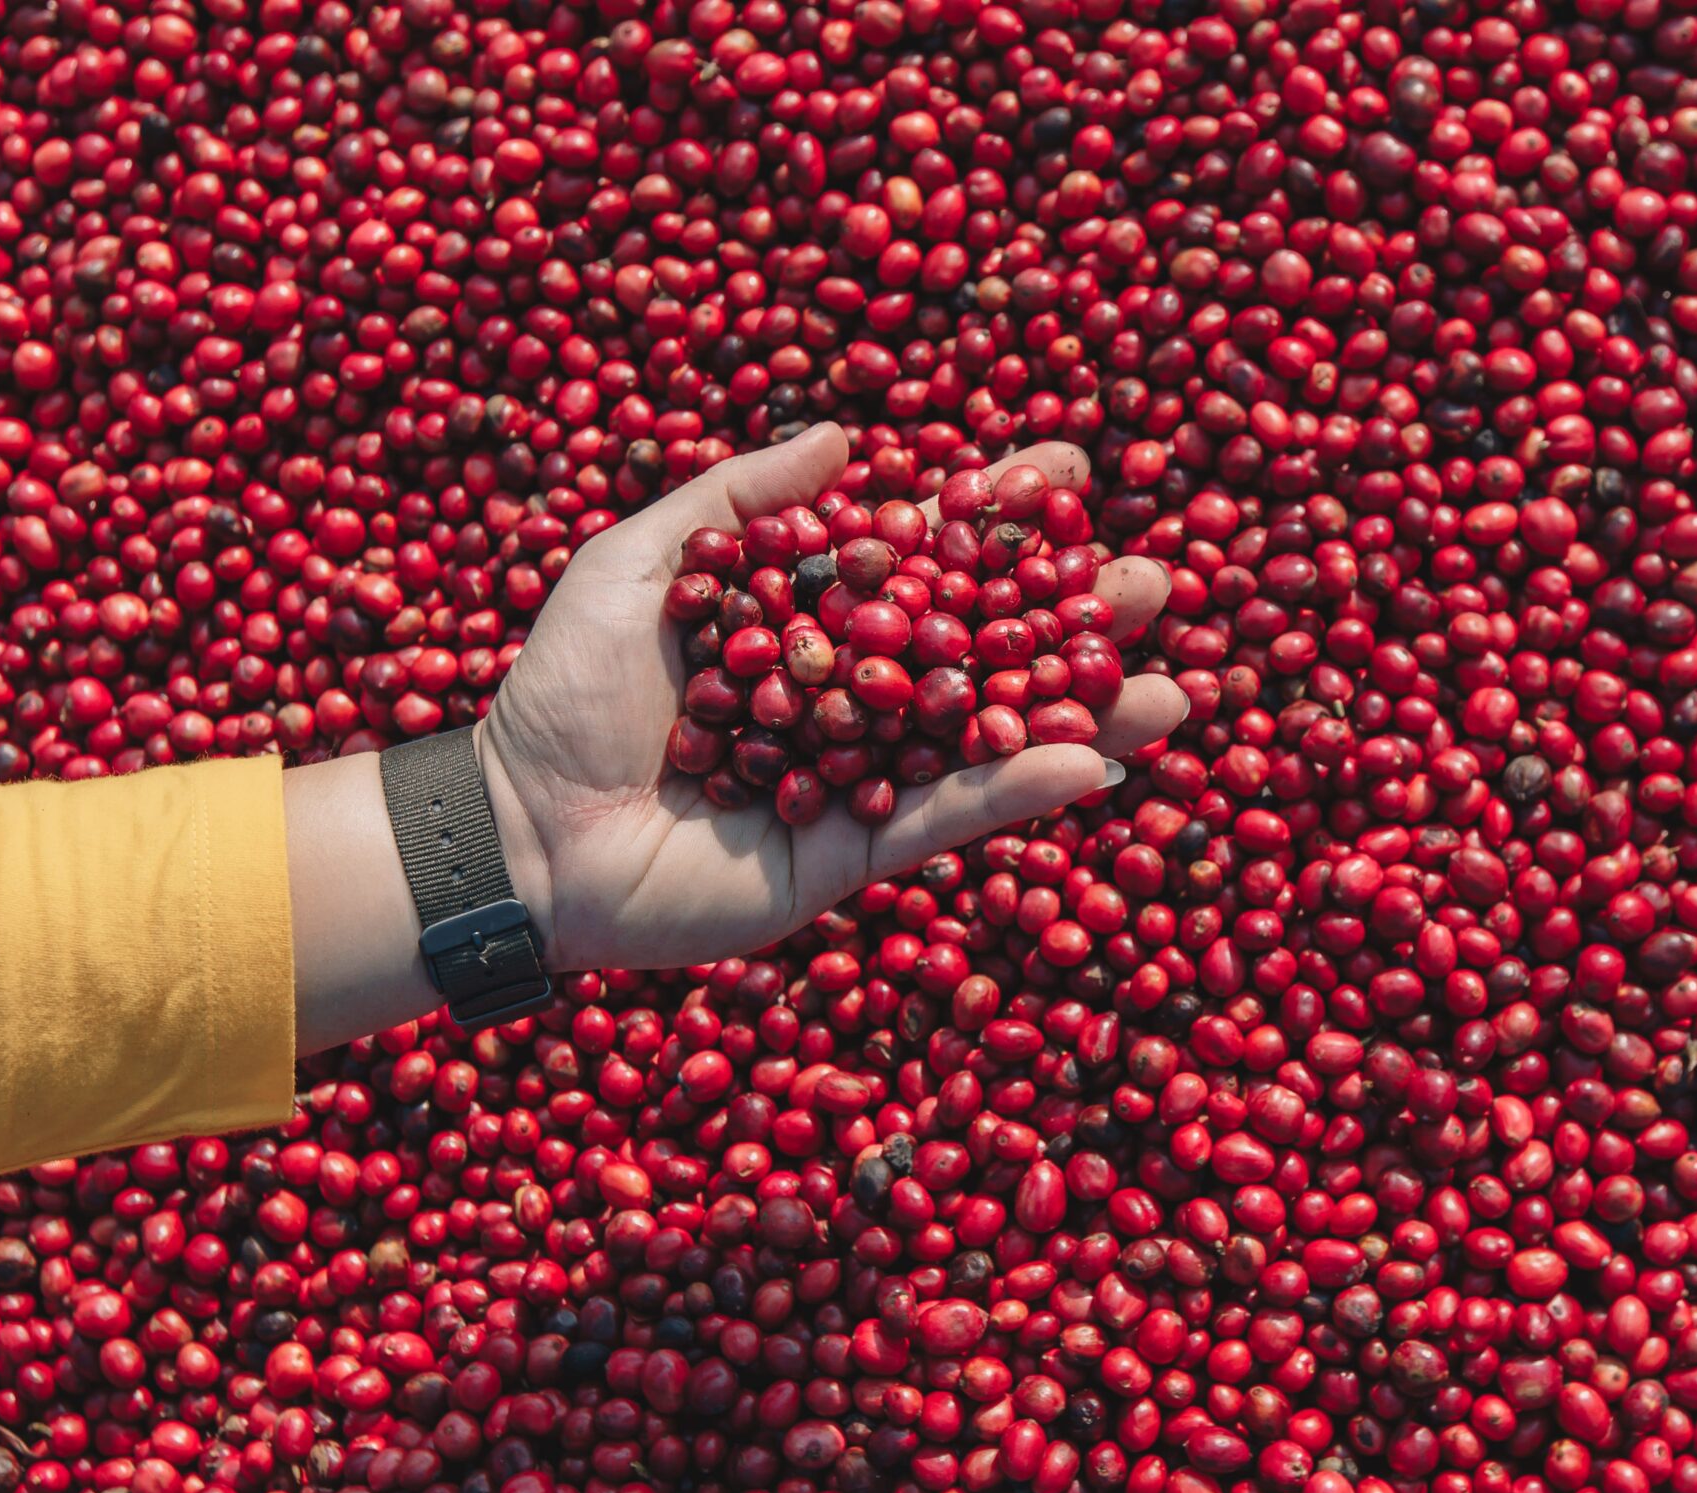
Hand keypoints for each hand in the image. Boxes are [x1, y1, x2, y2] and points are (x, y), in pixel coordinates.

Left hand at [472, 424, 1184, 973]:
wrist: (521, 826)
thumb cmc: (566, 691)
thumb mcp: (640, 563)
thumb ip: (741, 501)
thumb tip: (846, 436)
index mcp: (810, 617)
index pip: (926, 555)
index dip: (995, 515)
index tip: (1064, 467)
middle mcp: (852, 694)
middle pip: (984, 645)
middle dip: (1070, 615)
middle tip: (1151, 577)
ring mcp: (865, 777)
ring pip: (991, 738)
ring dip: (1084, 714)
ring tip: (1174, 689)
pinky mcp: (857, 853)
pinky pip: (950, 817)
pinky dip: (1020, 791)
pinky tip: (1092, 761)